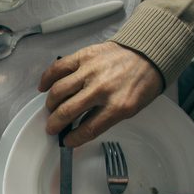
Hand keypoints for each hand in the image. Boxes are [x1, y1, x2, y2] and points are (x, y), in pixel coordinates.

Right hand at [38, 41, 163, 146]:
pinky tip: (44, 88)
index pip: (88, 129)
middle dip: (55, 124)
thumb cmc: (141, 82)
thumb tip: (80, 125)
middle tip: (52, 127)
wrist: (150, 53)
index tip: (67, 141)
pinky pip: (58, 69)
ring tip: (51, 108)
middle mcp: (102, 89)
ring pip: (58, 91)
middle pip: (67, 112)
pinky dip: (47, 79)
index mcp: (118, 106)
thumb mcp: (131, 107)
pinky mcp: (84, 56)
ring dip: (51, 104)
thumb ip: (105, 117)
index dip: (74, 139)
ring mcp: (91, 71)